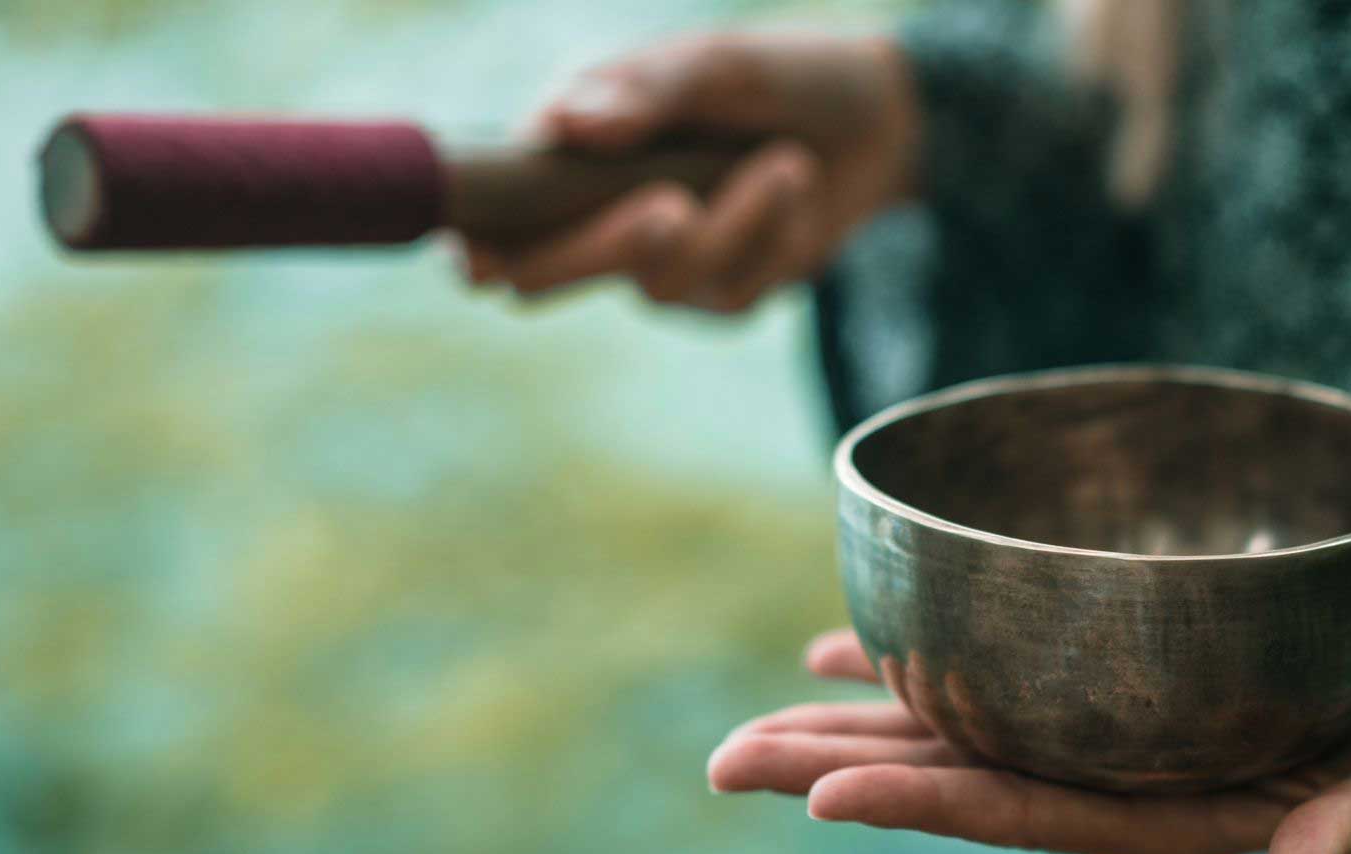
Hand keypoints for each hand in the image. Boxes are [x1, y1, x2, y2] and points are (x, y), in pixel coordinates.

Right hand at [460, 33, 919, 310]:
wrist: (877, 116)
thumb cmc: (779, 74)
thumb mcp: (718, 64)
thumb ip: (646, 92)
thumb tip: (568, 125)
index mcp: (568, 149)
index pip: (494, 207)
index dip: (474, 238)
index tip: (477, 257)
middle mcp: (597, 213)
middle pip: (550, 271)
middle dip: (608, 246)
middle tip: (669, 207)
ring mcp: (657, 259)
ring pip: (657, 283)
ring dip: (733, 222)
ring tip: (789, 162)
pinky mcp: (719, 291)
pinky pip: (730, 293)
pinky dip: (772, 238)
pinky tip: (797, 189)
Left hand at [709, 629, 1350, 853]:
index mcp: (1162, 819)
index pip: (1017, 813)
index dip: (919, 804)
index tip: (819, 795)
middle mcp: (1107, 786)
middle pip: (953, 779)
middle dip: (838, 769)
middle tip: (724, 760)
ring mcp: (1099, 747)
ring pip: (955, 735)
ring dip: (853, 725)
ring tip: (755, 718)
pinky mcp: (1106, 700)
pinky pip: (993, 685)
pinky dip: (918, 666)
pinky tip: (846, 648)